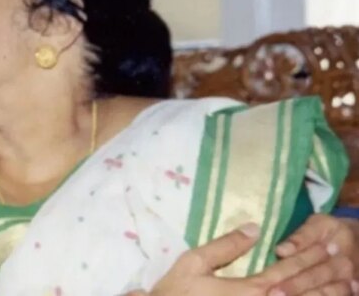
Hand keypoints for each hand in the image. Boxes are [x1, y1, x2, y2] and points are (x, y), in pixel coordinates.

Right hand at [146, 223, 352, 295]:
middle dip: (324, 274)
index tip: (327, 244)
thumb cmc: (176, 291)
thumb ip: (225, 246)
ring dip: (324, 294)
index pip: (287, 271)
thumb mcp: (193, 262)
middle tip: (344, 260)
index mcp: (248, 290)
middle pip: (301, 292)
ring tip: (344, 284)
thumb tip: (254, 228)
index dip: (309, 256)